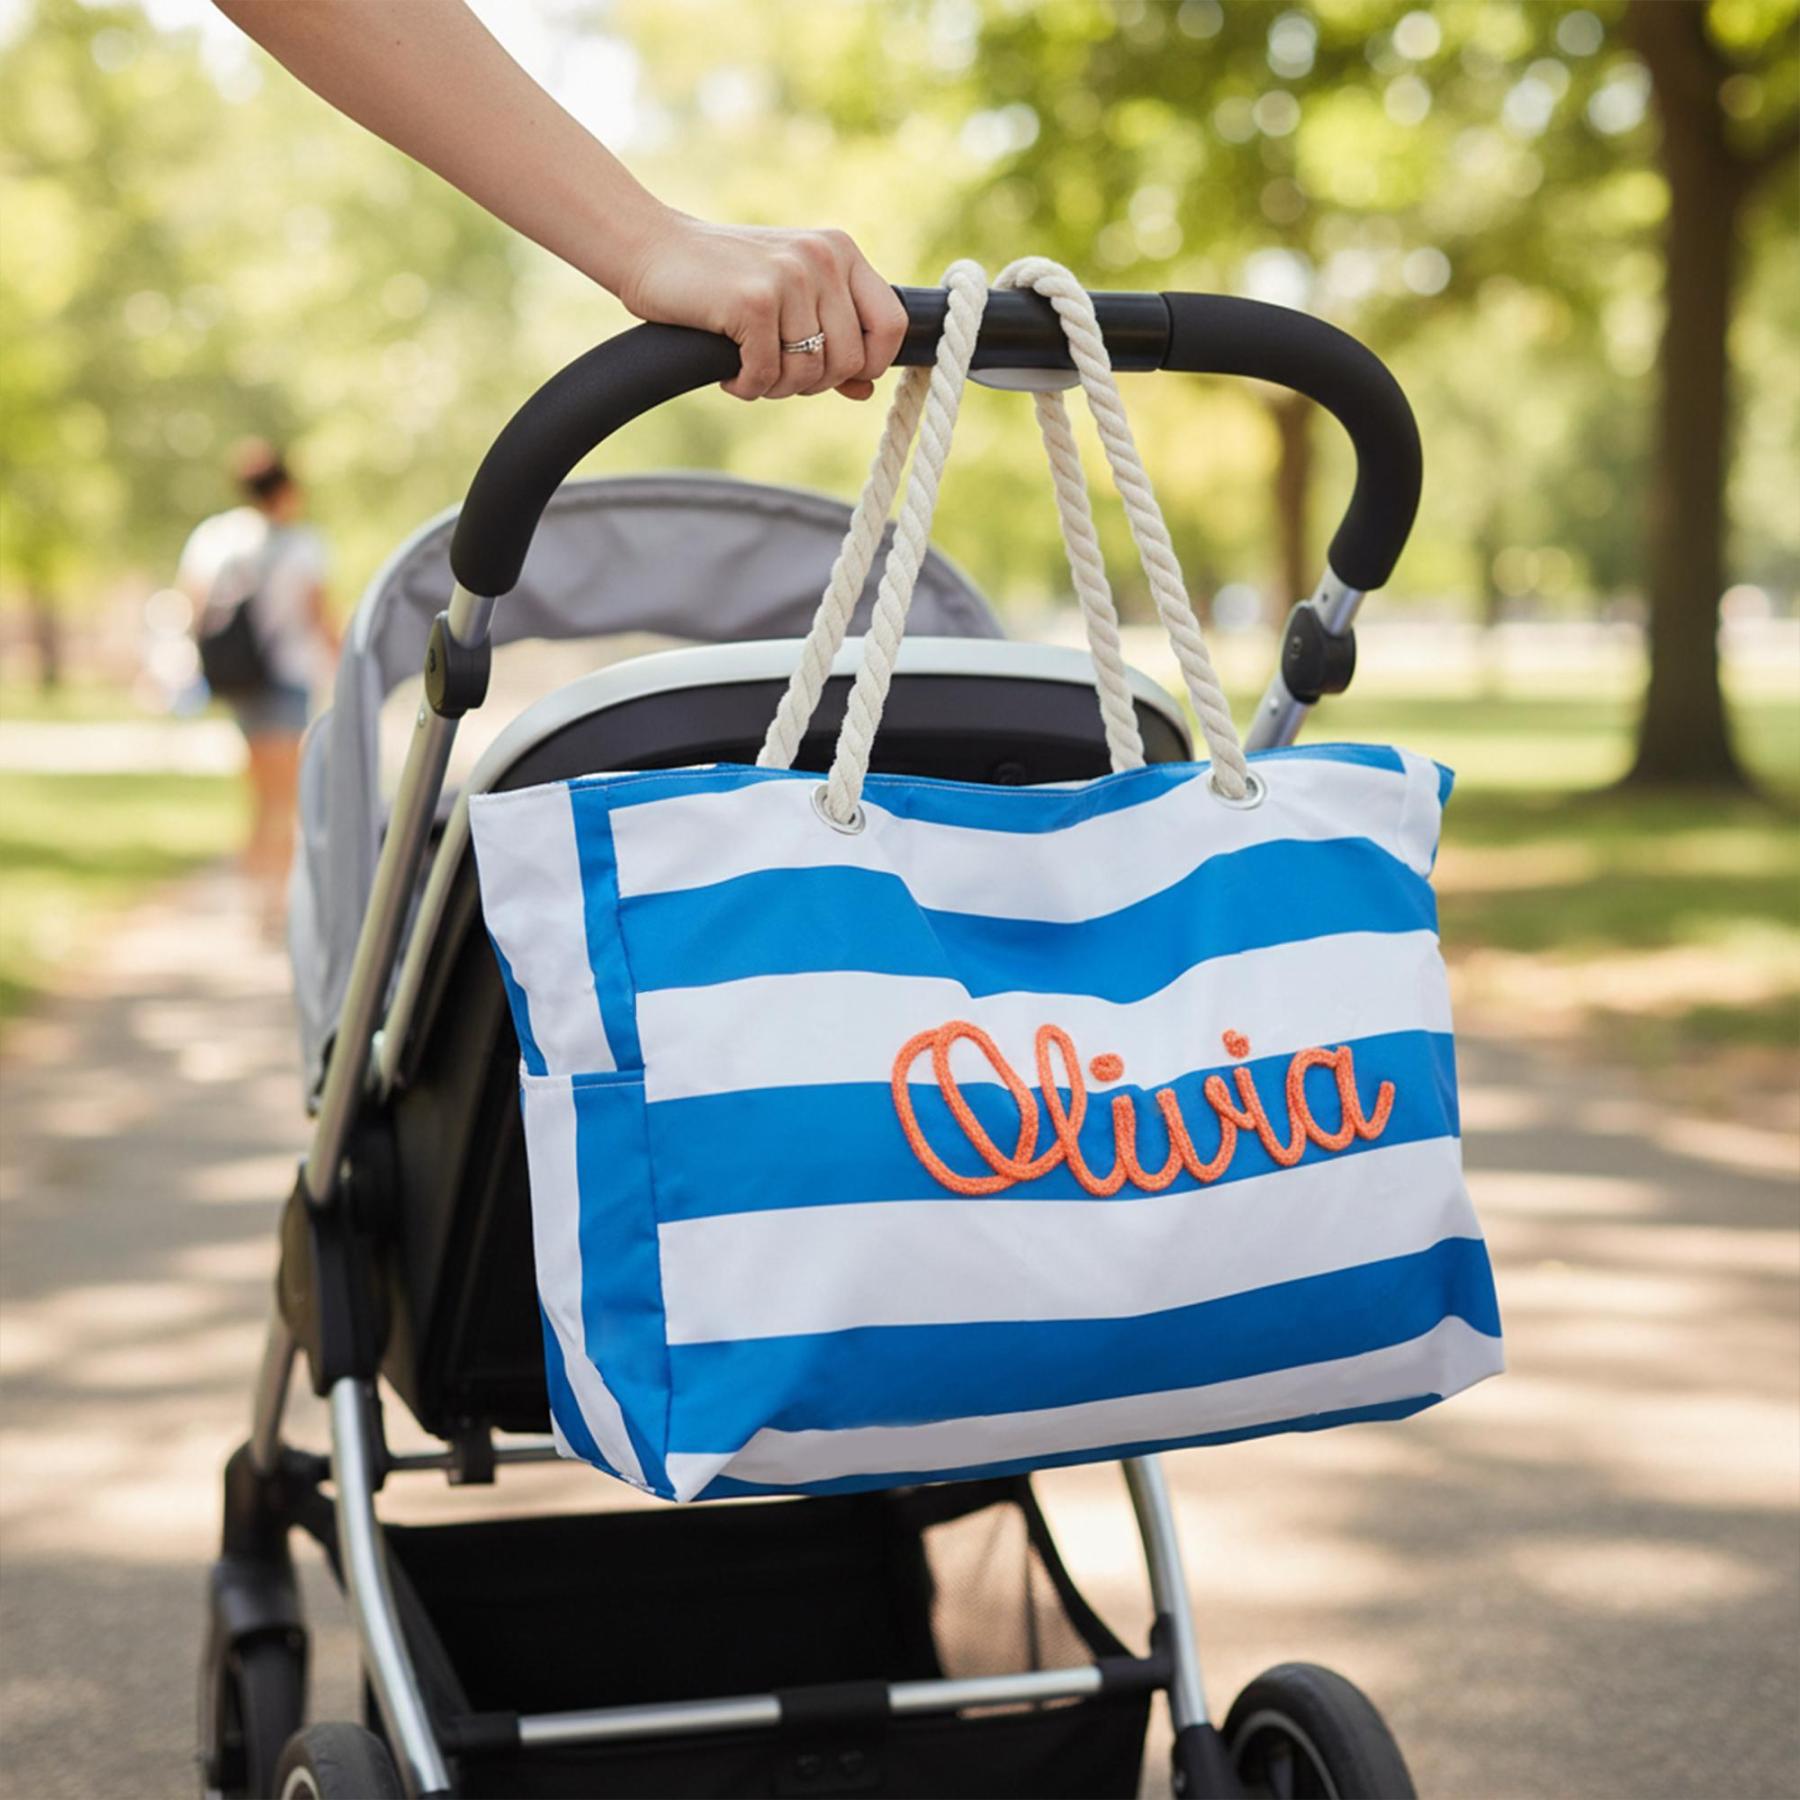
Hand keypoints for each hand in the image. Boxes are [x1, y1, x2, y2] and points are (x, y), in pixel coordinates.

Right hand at [615, 213, 909, 401]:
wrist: (651, 248)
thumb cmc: (723, 279)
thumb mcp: (789, 298)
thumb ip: (832, 336)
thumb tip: (865, 390)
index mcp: (840, 251)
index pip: (892, 323)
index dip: (870, 363)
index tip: (837, 375)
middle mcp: (822, 258)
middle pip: (850, 360)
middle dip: (813, 384)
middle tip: (776, 374)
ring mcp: (789, 277)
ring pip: (809, 374)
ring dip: (776, 387)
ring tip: (749, 369)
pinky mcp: (753, 302)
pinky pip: (767, 375)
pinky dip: (746, 386)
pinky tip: (729, 372)